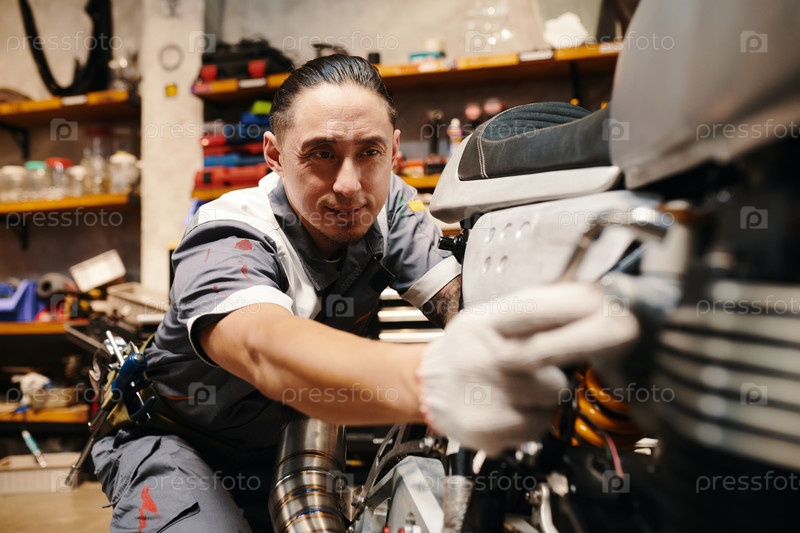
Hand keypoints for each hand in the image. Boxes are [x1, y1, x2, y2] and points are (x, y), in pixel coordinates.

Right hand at [417, 282, 639, 455]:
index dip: (572, 305)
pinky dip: (536, 418)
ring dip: (551, 391)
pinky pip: (539, 423)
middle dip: (576, 349)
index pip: (531, 308)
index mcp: (483, 323)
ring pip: (553, 393)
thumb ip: (530, 313)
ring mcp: (483, 395)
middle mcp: (480, 356)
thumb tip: (589, 298)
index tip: (607, 303)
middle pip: (546, 355)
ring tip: (524, 386)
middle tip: (591, 344)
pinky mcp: (488, 428)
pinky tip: (515, 406)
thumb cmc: (467, 349)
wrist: (425, 386)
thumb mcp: (487, 319)